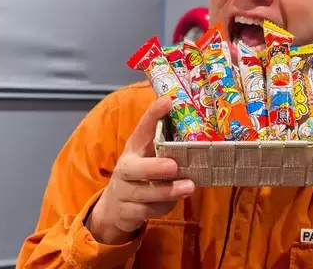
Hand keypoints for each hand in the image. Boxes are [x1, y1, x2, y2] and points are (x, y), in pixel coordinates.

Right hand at [87, 96, 194, 244]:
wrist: (116, 208)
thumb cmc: (142, 174)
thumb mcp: (150, 157)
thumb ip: (167, 145)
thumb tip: (197, 124)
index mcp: (135, 148)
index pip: (142, 128)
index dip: (153, 114)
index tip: (168, 101)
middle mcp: (126, 167)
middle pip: (134, 168)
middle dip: (153, 167)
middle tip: (173, 166)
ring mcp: (124, 190)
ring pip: (144, 192)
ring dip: (167, 190)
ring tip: (189, 187)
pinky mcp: (126, 211)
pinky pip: (146, 211)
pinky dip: (161, 207)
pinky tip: (173, 203)